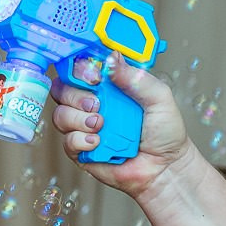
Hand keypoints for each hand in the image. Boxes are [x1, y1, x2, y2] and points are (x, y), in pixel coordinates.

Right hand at [50, 53, 192, 195]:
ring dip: (78, 119)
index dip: (80, 69)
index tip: (95, 76)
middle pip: (62, 90)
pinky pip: (65, 140)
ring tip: (100, 126)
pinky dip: (79, 140)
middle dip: (76, 95)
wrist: (164, 168)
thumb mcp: (159, 97)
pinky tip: (97, 143)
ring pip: (60, 115)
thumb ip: (135, 77)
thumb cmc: (165, 133)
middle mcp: (93, 104)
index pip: (82, 69)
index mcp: (110, 87)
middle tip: (98, 104)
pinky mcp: (79, 149)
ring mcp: (84, 126)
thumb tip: (111, 58)